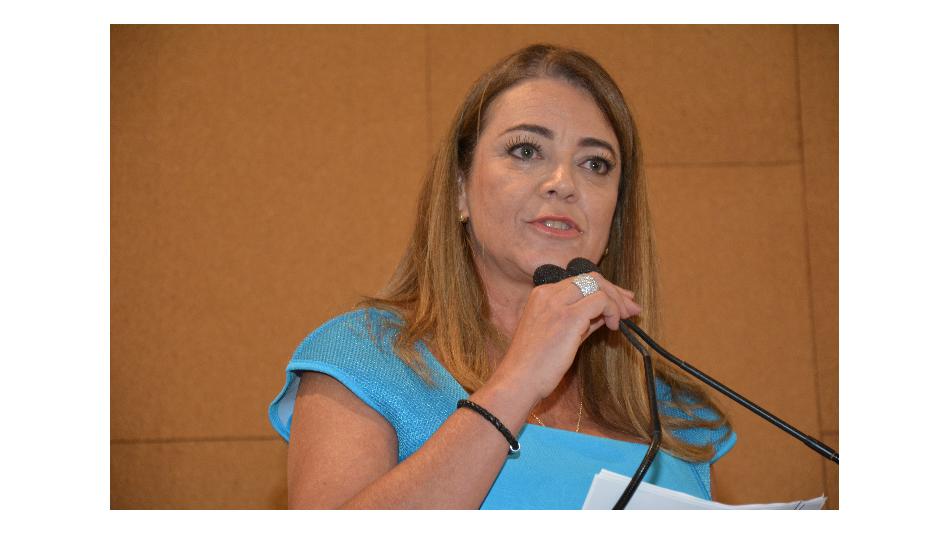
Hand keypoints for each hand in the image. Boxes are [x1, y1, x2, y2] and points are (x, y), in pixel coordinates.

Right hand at [492, 273, 641, 402]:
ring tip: (624, 319)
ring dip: (617, 301)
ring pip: (598, 285)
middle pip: (591, 278)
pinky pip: (601, 301)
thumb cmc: (536, 364)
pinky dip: (613, 311)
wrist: (519, 380)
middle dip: (615, 291)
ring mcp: (558, 303)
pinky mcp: (569, 317)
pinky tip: (614, 327)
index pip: (580, 280)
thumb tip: (606, 313)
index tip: (620, 303)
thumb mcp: (561, 334)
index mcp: (542, 294)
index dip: (604, 289)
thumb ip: (582, 319)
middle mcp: (549, 293)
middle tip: (631, 308)